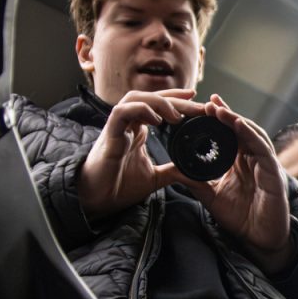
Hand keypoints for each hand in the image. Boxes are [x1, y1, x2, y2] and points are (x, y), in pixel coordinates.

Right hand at [79, 89, 205, 219]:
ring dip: (159, 102)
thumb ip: (172, 171)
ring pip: (136, 98)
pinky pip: (122, 112)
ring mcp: (118, 127)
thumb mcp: (155, 178)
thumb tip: (193, 172)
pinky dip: (140, 110)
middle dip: (177, 100)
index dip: (176, 98)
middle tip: (199, 106)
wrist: (98, 200)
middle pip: (152, 99)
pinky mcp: (109, 135)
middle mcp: (128, 124)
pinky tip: (156, 119)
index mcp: (138, 130)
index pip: (158, 105)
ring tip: (178, 116)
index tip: (196, 98)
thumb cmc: (119, 186)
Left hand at [182, 95, 294, 274]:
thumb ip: (196, 182)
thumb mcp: (212, 197)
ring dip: (235, 119)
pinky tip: (237, 124)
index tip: (202, 106)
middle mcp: (255, 158)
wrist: (260, 240)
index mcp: (241, 162)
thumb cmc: (241, 219)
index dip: (218, 119)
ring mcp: (265, 163)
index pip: (230, 134)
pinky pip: (261, 148)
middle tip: (209, 100)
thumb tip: (174, 170)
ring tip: (218, 108)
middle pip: (241, 128)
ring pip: (252, 133)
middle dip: (226, 113)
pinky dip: (249, 134)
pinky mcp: (273, 172)